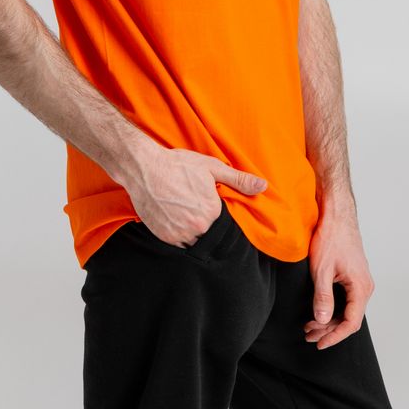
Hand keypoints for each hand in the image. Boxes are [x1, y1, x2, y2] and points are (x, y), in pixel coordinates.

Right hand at [123, 145, 267, 247]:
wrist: (144, 168)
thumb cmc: (178, 165)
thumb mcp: (212, 167)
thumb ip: (238, 179)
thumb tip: (263, 186)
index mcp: (212, 212)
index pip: (225, 224)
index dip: (221, 215)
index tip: (213, 207)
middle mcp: (197, 228)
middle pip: (211, 235)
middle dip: (208, 226)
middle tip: (198, 209)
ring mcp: (179, 235)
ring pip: (195, 243)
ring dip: (195, 234)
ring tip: (188, 214)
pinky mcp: (164, 237)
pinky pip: (179, 244)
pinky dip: (181, 235)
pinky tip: (177, 218)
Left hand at [303, 204, 374, 349]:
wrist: (336, 213)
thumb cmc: (331, 236)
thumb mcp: (322, 269)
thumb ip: (323, 297)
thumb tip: (321, 321)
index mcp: (361, 287)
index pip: (351, 323)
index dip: (334, 336)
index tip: (319, 343)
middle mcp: (365, 286)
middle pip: (349, 318)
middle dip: (328, 329)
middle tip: (308, 335)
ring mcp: (360, 280)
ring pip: (347, 309)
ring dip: (329, 319)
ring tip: (309, 326)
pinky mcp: (353, 274)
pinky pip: (345, 298)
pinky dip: (332, 307)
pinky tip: (318, 309)